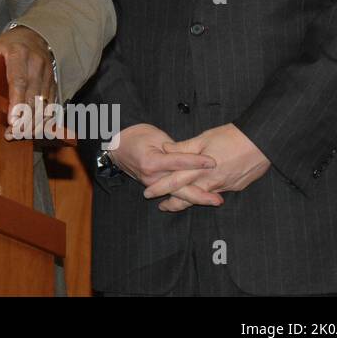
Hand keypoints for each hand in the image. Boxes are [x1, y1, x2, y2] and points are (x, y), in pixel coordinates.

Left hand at [0, 25, 54, 140]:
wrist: (34, 36)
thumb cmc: (8, 45)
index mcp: (19, 53)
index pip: (19, 81)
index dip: (16, 102)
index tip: (12, 120)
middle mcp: (36, 64)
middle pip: (33, 96)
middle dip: (25, 118)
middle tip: (14, 134)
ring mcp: (48, 74)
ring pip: (44, 103)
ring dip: (34, 122)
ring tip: (21, 134)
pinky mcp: (53, 83)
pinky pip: (51, 104)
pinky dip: (44, 119)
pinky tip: (34, 129)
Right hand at [107, 123, 221, 209]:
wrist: (116, 147)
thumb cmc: (136, 136)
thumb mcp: (155, 136)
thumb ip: (174, 147)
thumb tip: (191, 154)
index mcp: (152, 162)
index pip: (179, 162)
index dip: (197, 162)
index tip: (213, 162)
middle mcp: (153, 177)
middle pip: (180, 187)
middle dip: (201, 193)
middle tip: (219, 199)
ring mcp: (152, 184)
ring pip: (178, 194)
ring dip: (197, 198)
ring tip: (215, 201)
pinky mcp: (154, 186)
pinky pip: (172, 193)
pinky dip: (187, 197)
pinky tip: (201, 199)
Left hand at [144, 124, 269, 211]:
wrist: (261, 142)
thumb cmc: (231, 137)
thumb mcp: (204, 138)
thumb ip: (183, 147)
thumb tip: (165, 149)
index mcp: (200, 169)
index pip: (175, 182)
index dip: (161, 188)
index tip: (148, 193)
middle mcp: (211, 182)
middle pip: (188, 197)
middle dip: (173, 204)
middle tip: (161, 207)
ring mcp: (225, 186)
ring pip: (202, 197)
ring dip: (190, 200)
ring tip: (178, 203)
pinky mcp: (236, 186)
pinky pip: (217, 192)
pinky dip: (207, 194)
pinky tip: (203, 192)